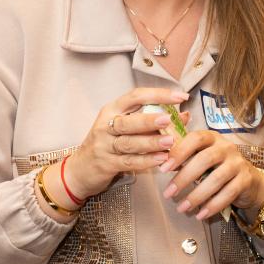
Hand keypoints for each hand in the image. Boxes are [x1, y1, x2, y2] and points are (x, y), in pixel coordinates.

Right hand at [66, 87, 188, 198]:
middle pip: (128, 121)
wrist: (79, 169)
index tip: (180, 96)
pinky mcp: (106, 164)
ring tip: (170, 142)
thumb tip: (183, 115)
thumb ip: (152, 121)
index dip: (158, 94)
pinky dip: (146, 161)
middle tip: (169, 118)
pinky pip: (128, 162)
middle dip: (149, 120)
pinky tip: (161, 159)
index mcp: (112, 109)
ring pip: (129, 142)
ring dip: (151, 142)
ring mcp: (104, 145)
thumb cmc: (107, 143)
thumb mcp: (125, 128)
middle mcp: (106, 125)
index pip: (135, 96)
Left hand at [160, 129, 263, 220]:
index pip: (195, 138)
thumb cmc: (218, 167)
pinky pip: (228, 194)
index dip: (179, 152)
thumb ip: (184, 157)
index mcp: (212, 137)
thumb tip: (161, 161)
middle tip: (169, 193)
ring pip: (216, 179)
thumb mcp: (201, 157)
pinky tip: (200, 215)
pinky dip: (212, 205)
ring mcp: (238, 163)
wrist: (249, 181)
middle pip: (205, 159)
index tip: (163, 168)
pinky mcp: (246, 180)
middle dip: (184, 178)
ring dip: (196, 195)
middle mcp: (226, 147)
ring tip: (182, 208)